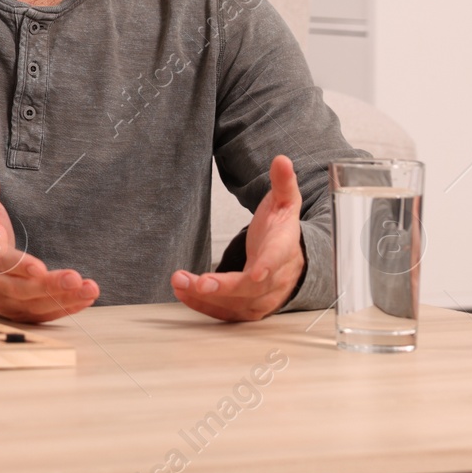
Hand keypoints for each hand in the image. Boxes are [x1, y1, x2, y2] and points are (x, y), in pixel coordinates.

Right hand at [0, 168, 97, 322]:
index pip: (1, 263)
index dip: (19, 266)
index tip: (39, 268)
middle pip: (22, 289)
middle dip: (49, 286)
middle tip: (75, 279)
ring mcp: (7, 303)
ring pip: (36, 305)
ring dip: (65, 299)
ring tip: (90, 289)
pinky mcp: (21, 314)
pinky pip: (44, 315)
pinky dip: (66, 308)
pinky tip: (86, 298)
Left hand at [171, 154, 304, 321]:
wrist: (292, 259)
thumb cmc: (282, 230)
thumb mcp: (284, 203)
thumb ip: (282, 183)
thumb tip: (281, 159)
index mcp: (284, 250)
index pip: (277, 260)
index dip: (267, 267)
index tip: (255, 272)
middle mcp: (276, 280)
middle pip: (251, 289)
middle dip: (224, 287)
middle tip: (197, 281)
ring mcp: (263, 298)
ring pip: (236, 305)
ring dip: (206, 297)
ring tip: (179, 282)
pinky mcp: (248, 308)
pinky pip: (227, 313)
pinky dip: (204, 306)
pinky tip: (184, 293)